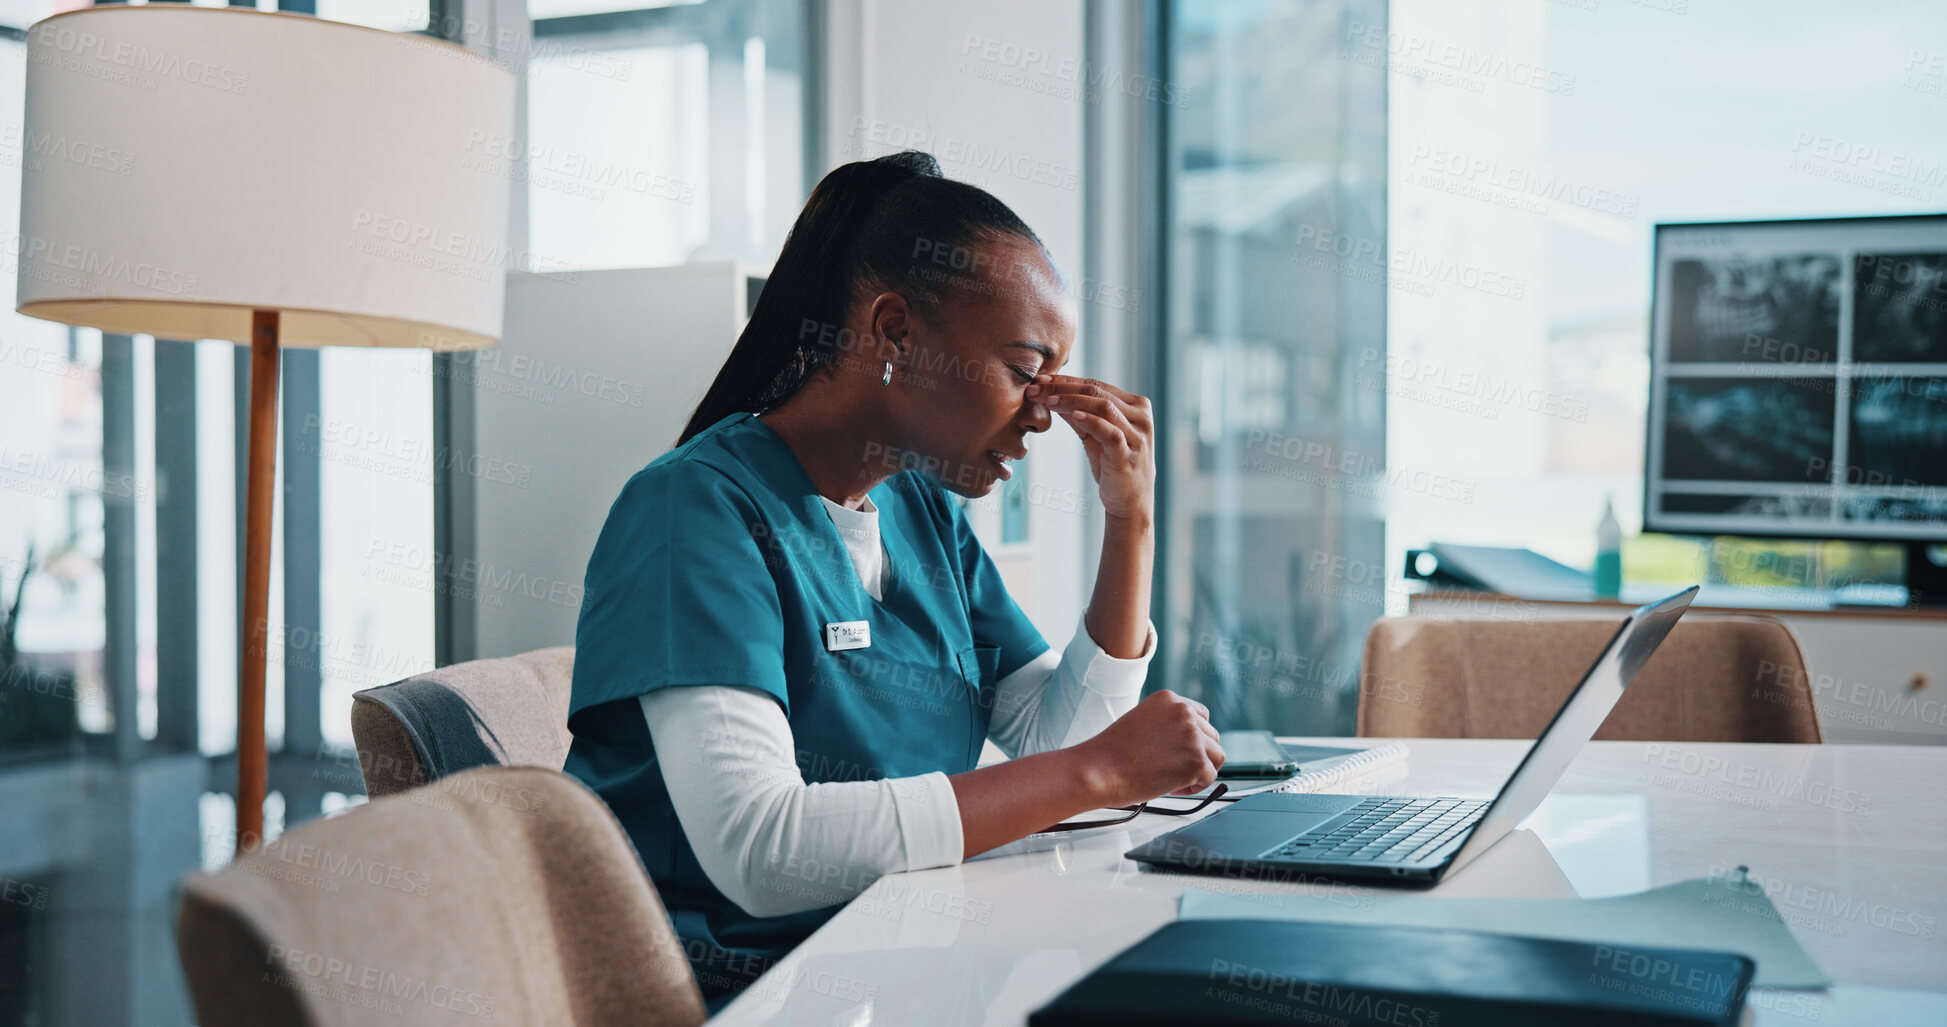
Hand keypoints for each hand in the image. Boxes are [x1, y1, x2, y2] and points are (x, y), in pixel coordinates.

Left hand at [1025, 375, 1154, 522]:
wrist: (1130, 503)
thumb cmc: (1113, 467)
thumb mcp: (1094, 437)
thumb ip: (1079, 415)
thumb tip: (1051, 394)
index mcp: (1135, 406)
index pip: (1096, 384)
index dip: (1067, 381)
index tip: (1040, 381)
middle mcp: (1141, 416)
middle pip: (1097, 392)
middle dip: (1063, 388)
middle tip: (1035, 389)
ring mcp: (1137, 435)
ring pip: (1103, 407)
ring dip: (1072, 401)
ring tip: (1048, 401)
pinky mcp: (1129, 454)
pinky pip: (1110, 433)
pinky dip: (1091, 421)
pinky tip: (1074, 416)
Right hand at [1073, 690, 1224, 806]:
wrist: (1099, 770)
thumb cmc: (1111, 753)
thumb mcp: (1141, 722)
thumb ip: (1166, 726)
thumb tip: (1185, 744)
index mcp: (1169, 700)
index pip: (1200, 716)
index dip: (1193, 737)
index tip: (1181, 750)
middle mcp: (1183, 713)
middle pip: (1211, 736)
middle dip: (1197, 754)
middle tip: (1175, 769)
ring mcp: (1192, 736)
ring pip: (1216, 756)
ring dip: (1200, 769)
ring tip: (1176, 779)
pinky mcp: (1196, 761)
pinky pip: (1210, 777)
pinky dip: (1195, 787)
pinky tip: (1173, 787)